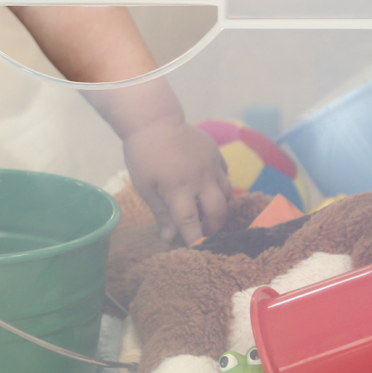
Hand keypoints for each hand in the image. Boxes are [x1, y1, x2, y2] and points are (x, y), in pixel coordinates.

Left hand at [123, 118, 233, 245]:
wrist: (154, 121)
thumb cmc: (143, 156)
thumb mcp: (146, 187)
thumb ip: (161, 213)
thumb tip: (169, 238)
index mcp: (179, 189)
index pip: (192, 223)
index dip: (195, 239)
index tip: (197, 250)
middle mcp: (200, 179)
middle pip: (218, 212)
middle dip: (214, 227)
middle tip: (204, 230)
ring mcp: (211, 165)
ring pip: (228, 193)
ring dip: (219, 206)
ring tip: (206, 208)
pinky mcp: (216, 153)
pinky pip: (225, 175)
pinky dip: (219, 185)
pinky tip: (207, 186)